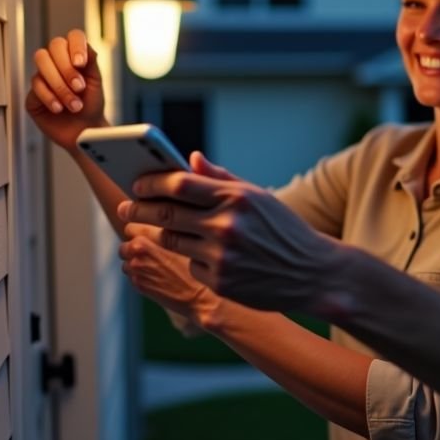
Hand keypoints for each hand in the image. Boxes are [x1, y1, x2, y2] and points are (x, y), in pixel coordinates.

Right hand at [24, 29, 106, 150]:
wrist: (84, 131)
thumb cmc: (91, 106)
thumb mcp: (97, 83)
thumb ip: (91, 63)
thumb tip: (86, 47)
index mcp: (74, 55)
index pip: (73, 37)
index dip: (76, 46)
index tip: (81, 63)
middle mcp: (56, 63)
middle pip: (53, 47)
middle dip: (67, 69)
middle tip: (79, 88)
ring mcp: (42, 77)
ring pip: (42, 65)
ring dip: (60, 86)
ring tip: (75, 105)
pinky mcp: (32, 95)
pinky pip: (35, 88)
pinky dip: (50, 98)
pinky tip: (59, 108)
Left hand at [115, 170, 346, 311]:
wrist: (313, 272)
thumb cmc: (284, 230)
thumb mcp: (258, 197)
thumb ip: (221, 178)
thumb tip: (189, 158)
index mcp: (236, 197)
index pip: (179, 184)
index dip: (151, 182)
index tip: (137, 182)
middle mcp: (226, 225)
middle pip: (166, 213)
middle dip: (139, 208)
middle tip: (126, 207)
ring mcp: (222, 256)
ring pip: (172, 240)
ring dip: (161, 232)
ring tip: (157, 227)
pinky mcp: (220, 282)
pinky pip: (190, 265)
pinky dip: (191, 258)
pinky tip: (204, 255)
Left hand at [118, 222, 214, 319]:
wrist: (201, 294)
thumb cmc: (199, 264)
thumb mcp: (185, 236)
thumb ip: (167, 228)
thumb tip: (156, 222)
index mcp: (147, 236)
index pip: (129, 227)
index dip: (140, 231)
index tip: (149, 235)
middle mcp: (137, 252)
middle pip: (125, 246)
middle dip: (134, 249)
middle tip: (153, 253)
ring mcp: (136, 269)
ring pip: (126, 262)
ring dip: (136, 263)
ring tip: (157, 267)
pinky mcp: (138, 285)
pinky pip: (132, 276)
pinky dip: (141, 276)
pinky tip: (158, 277)